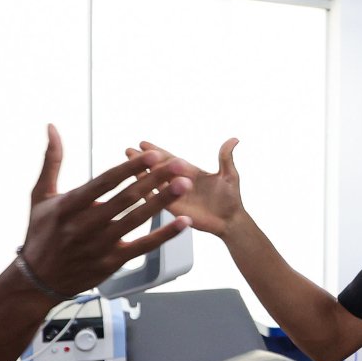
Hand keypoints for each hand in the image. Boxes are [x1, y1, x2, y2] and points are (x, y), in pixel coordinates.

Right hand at [21, 125, 192, 296]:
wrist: (37, 280)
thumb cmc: (40, 233)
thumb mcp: (40, 195)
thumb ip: (52, 161)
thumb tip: (52, 127)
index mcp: (69, 206)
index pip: (105, 182)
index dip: (130, 168)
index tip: (152, 155)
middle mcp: (85, 225)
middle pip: (126, 198)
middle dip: (155, 179)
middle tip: (178, 165)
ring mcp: (100, 245)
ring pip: (137, 219)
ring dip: (163, 201)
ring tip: (183, 185)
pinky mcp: (111, 262)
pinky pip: (143, 247)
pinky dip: (164, 234)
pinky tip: (182, 223)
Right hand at [127, 138, 243, 237]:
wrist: (230, 221)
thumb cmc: (231, 199)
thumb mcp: (229, 175)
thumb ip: (225, 157)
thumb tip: (234, 139)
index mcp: (191, 172)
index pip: (170, 159)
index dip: (157, 151)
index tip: (143, 143)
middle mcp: (180, 182)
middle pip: (158, 169)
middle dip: (144, 160)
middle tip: (128, 151)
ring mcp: (176, 196)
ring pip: (155, 183)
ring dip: (141, 174)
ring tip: (127, 165)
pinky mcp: (174, 209)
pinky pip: (158, 200)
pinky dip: (146, 193)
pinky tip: (134, 187)